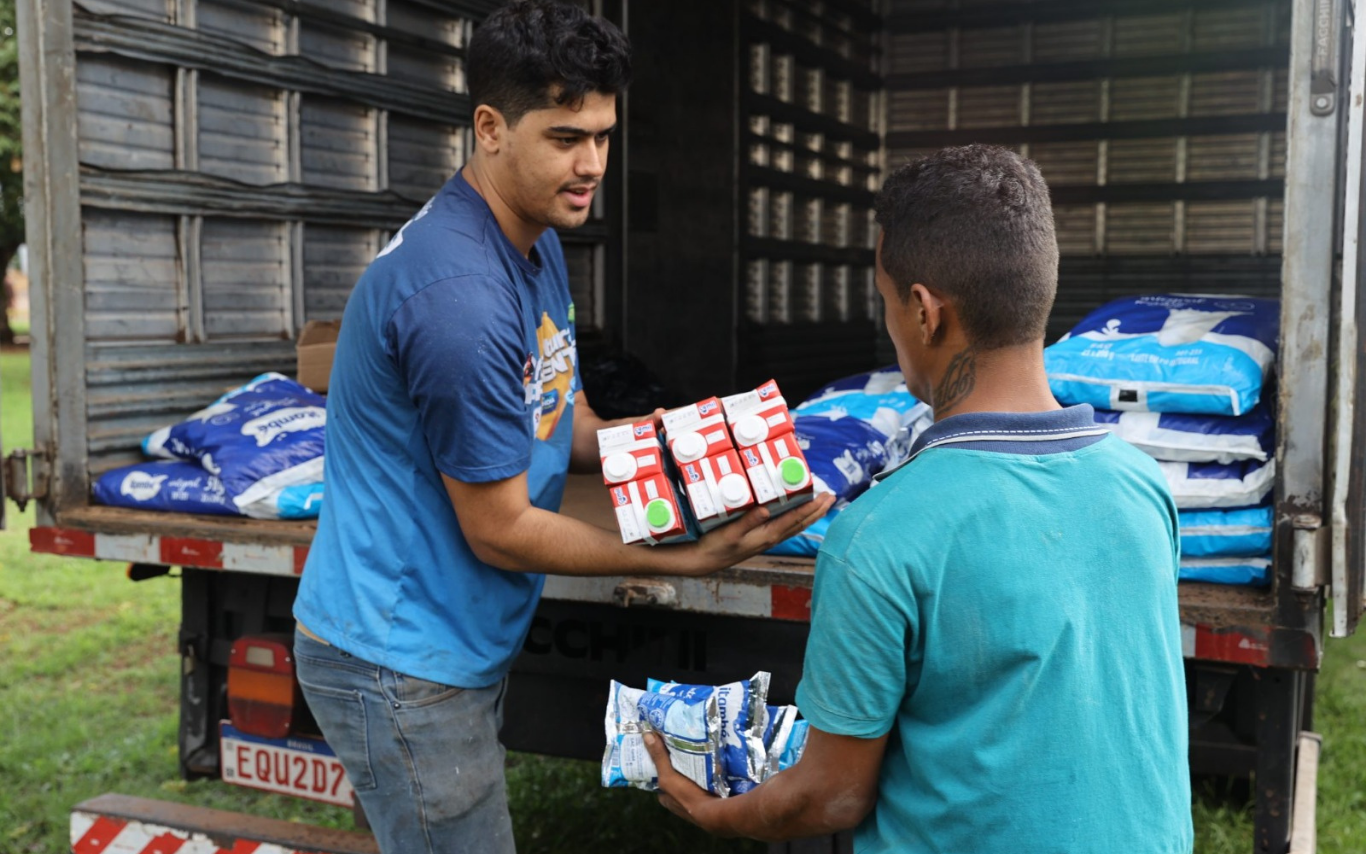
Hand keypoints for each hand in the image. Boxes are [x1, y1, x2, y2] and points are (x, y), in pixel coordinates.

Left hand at [644, 731, 730, 833]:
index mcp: (666, 797)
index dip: (660, 765)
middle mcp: (677, 801)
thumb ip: (658, 757)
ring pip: (691, 779)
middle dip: (679, 766)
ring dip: (695, 768)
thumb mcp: (668, 775)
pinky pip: (705, 782)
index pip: (659, 778)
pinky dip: (707, 773)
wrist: (714, 812)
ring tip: (699, 750)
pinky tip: (711, 763)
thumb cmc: (687, 796)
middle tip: (683, 747)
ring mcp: (693, 800)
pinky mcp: (708, 797)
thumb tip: (646, 735)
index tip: (664, 749)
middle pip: (675, 778)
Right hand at [687, 492, 835, 574]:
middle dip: (817, 510)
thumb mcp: (730, 532)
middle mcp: (772, 538)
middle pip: (801, 522)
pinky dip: (797, 518)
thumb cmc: (717, 546)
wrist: (706, 561)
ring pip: (796, 525)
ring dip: (810, 514)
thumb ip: (748, 520)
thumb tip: (766, 508)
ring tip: (822, 504)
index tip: (824, 496)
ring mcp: (768, 539)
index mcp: (768, 535)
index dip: (811, 507)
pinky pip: (786, 527)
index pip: (795, 519)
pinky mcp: (761, 538)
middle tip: (832, 496)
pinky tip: (798, 515)